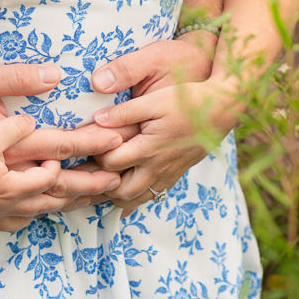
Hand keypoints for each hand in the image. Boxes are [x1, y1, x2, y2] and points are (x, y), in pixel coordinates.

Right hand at [0, 60, 125, 219]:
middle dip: (90, 185)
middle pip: (58, 190)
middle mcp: (7, 188)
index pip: (62, 153)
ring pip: (41, 208)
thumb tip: (52, 79)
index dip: (92, 147)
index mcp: (11, 156)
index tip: (117, 143)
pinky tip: (41, 212)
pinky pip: (17, 219)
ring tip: (89, 200)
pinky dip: (37, 214)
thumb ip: (17, 85)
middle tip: (116, 182)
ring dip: (68, 203)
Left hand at [90, 46, 232, 211]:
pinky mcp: (173, 175)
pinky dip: (130, 199)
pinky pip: (149, 196)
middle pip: (118, 191)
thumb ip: (125, 111)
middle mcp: (157, 168)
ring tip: (91, 186)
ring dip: (111, 196)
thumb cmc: (188, 99)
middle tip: (78, 174)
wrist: (222, 107)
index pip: (110, 163)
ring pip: (133, 199)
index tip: (76, 150)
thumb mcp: (155, 99)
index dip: (91, 157)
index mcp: (150, 148)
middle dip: (96, 185)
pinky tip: (116, 195)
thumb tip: (97, 119)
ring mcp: (166, 174)